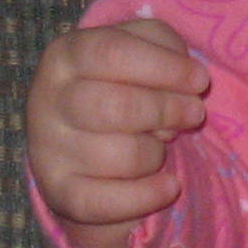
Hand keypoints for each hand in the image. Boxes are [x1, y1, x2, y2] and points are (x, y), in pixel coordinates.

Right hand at [28, 17, 210, 247]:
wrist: (84, 142)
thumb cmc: (122, 84)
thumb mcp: (141, 49)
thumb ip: (164, 45)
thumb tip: (188, 79)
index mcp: (65, 55)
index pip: (113, 53)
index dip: (165, 68)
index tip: (200, 80)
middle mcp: (47, 100)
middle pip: (117, 106)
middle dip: (168, 112)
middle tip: (193, 114)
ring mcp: (48, 149)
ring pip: (122, 155)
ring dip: (156, 153)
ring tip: (158, 145)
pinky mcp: (59, 193)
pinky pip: (107, 202)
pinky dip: (147, 196)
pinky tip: (169, 186)